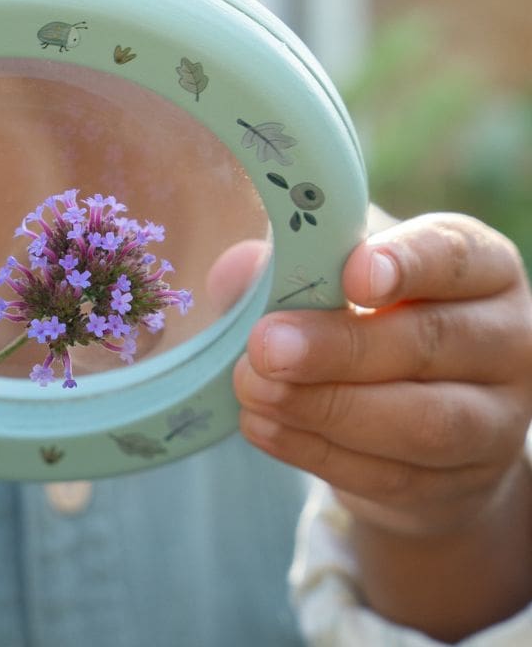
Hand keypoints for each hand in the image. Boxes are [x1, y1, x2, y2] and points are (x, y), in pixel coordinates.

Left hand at [234, 213, 531, 538]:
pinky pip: (390, 474)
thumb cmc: (367, 316)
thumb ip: (286, 264)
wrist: (413, 415)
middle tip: (267, 346)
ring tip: (254, 388)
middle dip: (341, 347)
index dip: (407, 264)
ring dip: (326, 407)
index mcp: (482, 268)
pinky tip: (262, 425)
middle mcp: (505, 340)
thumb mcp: (334, 273)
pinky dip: (315, 450)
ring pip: (422, 421)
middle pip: (433, 342)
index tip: (350, 274)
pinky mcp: (458, 483)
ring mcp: (494, 419)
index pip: (455, 256)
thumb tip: (236, 271)